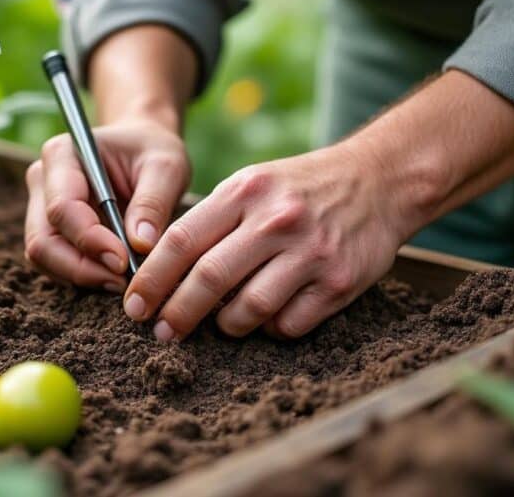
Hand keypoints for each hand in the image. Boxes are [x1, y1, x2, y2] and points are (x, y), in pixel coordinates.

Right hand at [25, 119, 189, 290]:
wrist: (143, 154)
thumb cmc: (153, 153)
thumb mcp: (166, 167)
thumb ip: (152, 203)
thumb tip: (140, 244)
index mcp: (63, 154)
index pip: (62, 207)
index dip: (90, 240)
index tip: (125, 261)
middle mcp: (43, 181)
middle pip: (43, 239)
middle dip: (82, 268)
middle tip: (124, 281)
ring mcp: (41, 207)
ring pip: (44, 257)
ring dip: (82, 276)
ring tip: (122, 281)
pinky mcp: (50, 231)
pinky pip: (54, 264)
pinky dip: (82, 276)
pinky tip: (114, 276)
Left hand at [122, 144, 409, 340]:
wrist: (379, 181)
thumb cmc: (300, 188)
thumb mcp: (252, 183)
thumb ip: (211, 221)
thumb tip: (163, 273)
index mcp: (244, 191)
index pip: (181, 241)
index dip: (151, 278)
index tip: (134, 304)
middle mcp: (275, 220)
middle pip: (209, 279)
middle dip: (177, 313)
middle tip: (162, 333)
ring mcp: (309, 252)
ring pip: (249, 309)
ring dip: (226, 326)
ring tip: (221, 325)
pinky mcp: (338, 281)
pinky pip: (288, 324)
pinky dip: (269, 329)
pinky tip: (266, 318)